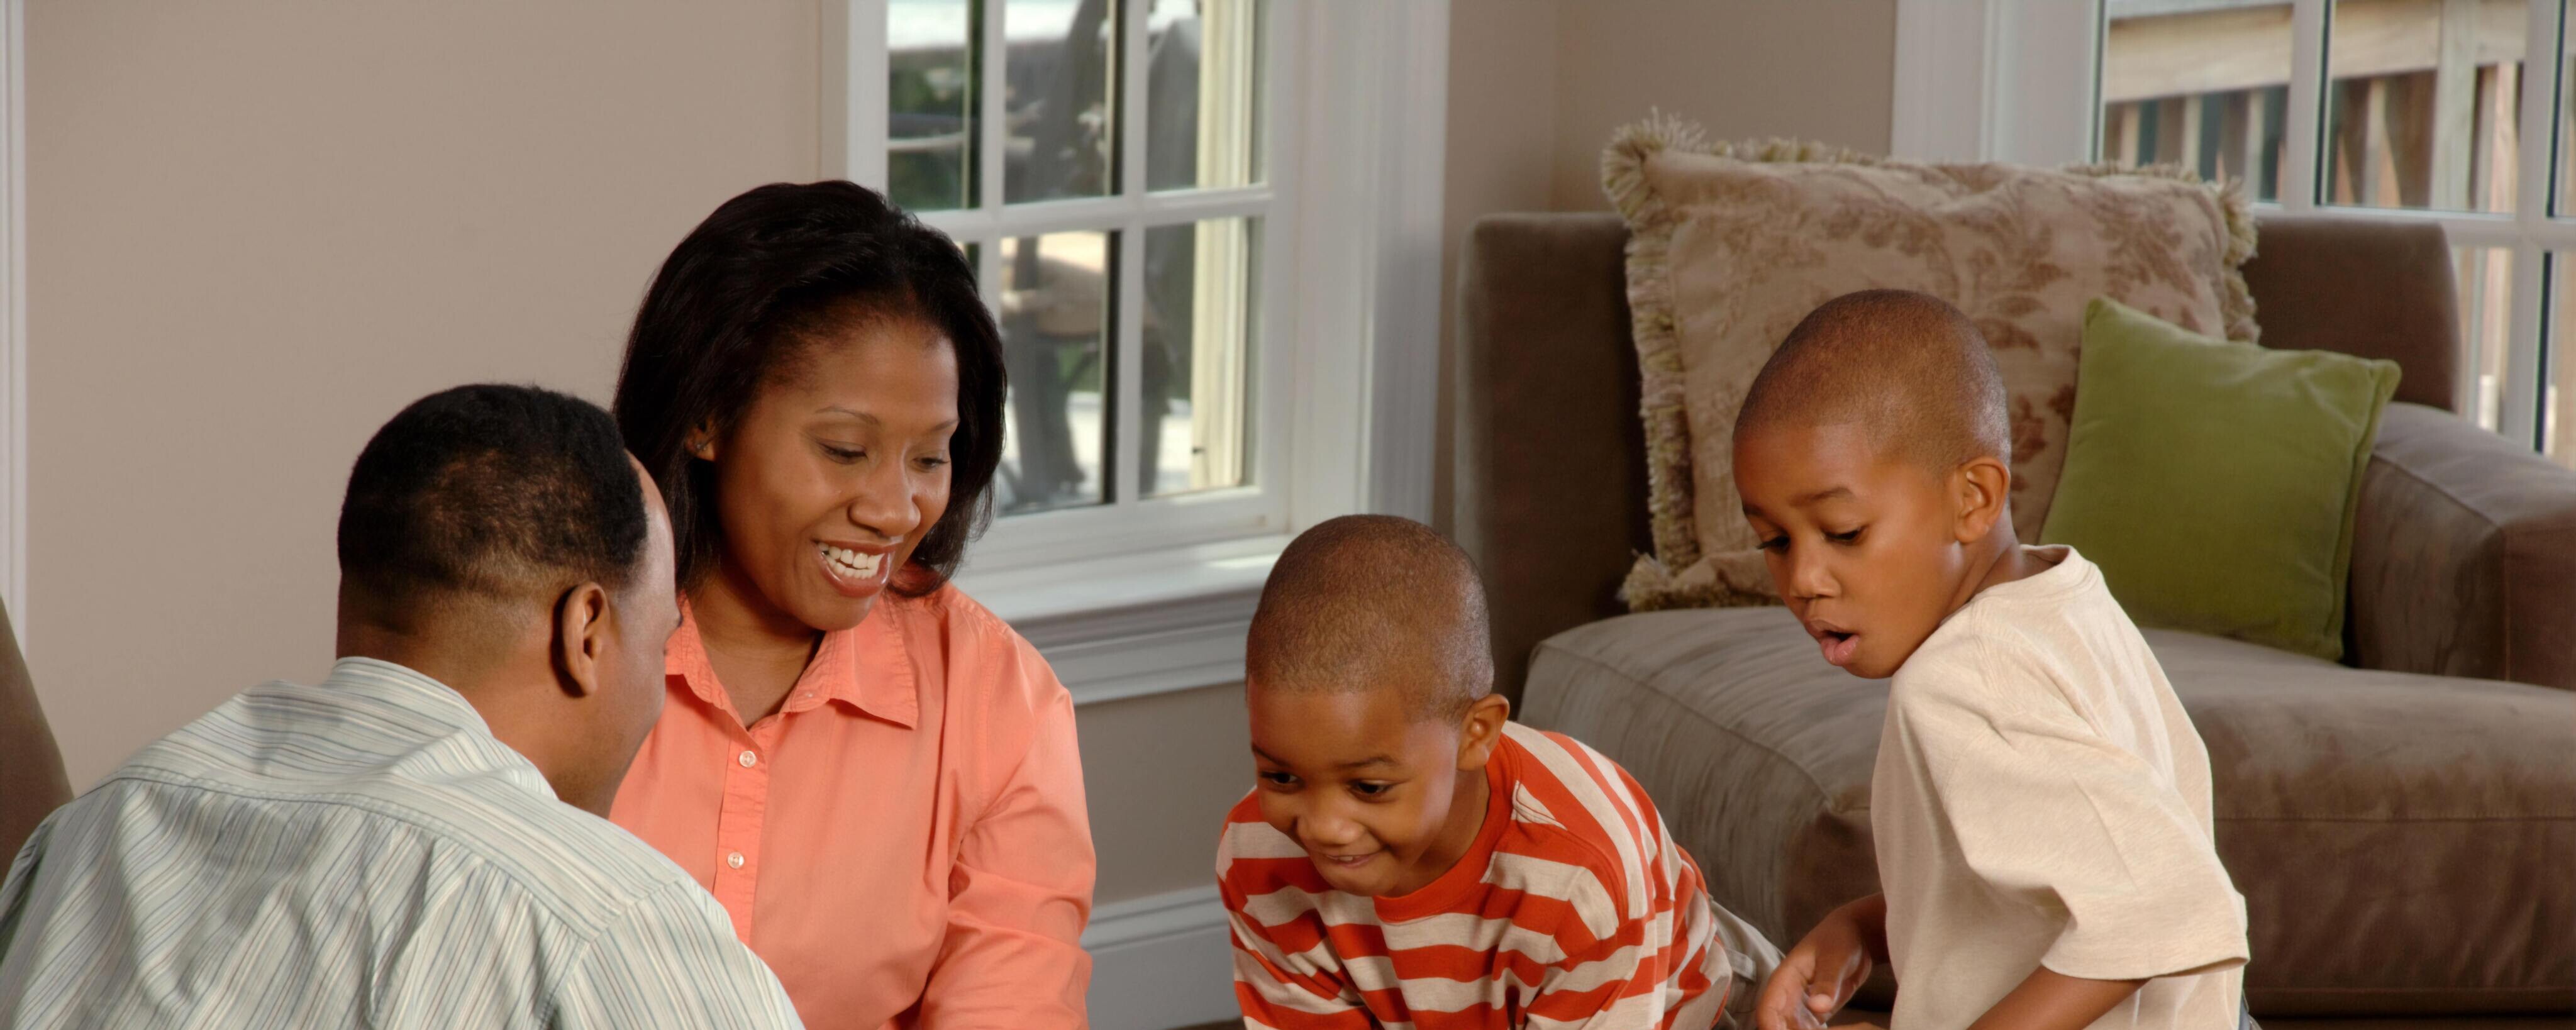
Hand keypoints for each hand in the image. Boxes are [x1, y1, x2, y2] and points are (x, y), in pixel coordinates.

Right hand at [1756, 897, 1883, 1029]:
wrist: (1857, 935)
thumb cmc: (1840, 939)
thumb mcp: (1835, 958)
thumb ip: (1827, 983)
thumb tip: (1818, 1008)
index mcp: (1785, 978)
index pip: (1768, 1008)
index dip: (1770, 1027)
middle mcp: (1789, 994)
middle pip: (1776, 1023)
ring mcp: (1803, 1004)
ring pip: (1790, 1029)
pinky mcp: (1817, 1012)